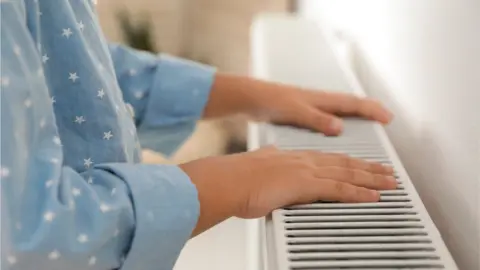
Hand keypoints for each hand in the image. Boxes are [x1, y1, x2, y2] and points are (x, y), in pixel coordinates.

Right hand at [180, 146, 395, 235]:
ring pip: (348, 173)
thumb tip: (273, 158)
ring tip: (390, 183)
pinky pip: (339, 188)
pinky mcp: (305, 184)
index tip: (363, 166)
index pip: (329, 159)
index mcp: (294, 157)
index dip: (350, 162)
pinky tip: (373, 196)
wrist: (228, 180)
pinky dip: (359, 193)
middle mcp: (304, 160)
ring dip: (372, 179)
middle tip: (388, 173)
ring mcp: (306, 171)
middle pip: (345, 163)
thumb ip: (270, 159)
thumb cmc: (238, 178)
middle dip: (369, 168)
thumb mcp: (259, 164)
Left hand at [204, 74, 392, 135]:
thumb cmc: (271, 101)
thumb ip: (317, 119)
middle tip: (385, 119)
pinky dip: (340, 122)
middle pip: (352, 105)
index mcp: (321, 100)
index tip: (388, 118)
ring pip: (341, 110)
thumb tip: (339, 127)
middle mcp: (320, 102)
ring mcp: (312, 107)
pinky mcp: (304, 114)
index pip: (353, 104)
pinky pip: (329, 117)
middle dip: (370, 112)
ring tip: (369, 125)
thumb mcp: (295, 112)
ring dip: (356, 117)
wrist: (251, 99)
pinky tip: (336, 131)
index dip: (372, 111)